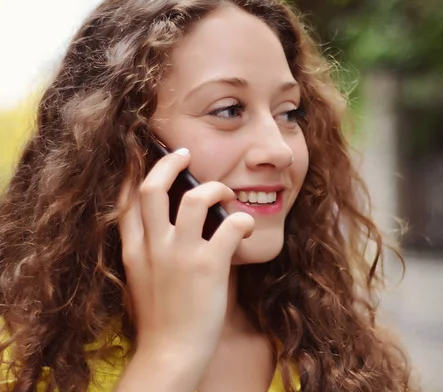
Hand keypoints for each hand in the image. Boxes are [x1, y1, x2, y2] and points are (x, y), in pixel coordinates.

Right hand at [118, 148, 254, 373]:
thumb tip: (168, 227)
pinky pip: (231, 226)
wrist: (170, 355)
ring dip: (217, 189)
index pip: (127, 200)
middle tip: (186, 154)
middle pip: (153, 186)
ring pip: (197, 198)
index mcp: (134, 250)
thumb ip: (148, 252)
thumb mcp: (140, 281)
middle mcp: (153, 246)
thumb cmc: (160, 321)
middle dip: (170, 162)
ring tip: (228, 194)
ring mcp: (180, 255)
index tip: (151, 159)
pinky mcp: (208, 266)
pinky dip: (243, 221)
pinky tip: (247, 228)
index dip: (137, 173)